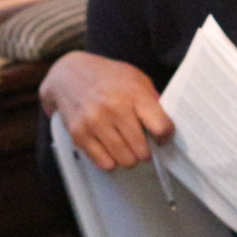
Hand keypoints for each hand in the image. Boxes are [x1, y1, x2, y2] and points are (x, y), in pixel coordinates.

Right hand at [40, 50, 171, 168]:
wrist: (69, 73)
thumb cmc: (109, 77)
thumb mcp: (137, 79)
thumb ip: (152, 102)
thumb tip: (166, 128)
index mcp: (134, 94)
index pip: (161, 127)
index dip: (166, 137)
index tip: (162, 137)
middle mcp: (114, 109)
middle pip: (142, 150)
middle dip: (146, 151)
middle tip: (143, 145)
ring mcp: (94, 123)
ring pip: (124, 160)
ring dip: (130, 158)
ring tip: (128, 148)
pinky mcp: (79, 135)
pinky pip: (104, 163)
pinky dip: (112, 161)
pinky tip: (112, 150)